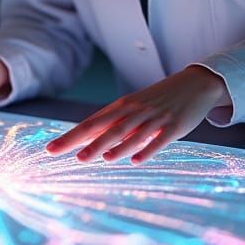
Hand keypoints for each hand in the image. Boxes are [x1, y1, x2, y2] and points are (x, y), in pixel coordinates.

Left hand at [45, 66, 232, 164]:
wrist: (195, 84)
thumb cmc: (159, 100)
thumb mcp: (134, 109)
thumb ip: (114, 125)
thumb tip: (89, 141)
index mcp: (121, 107)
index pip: (91, 124)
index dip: (70, 137)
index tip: (50, 149)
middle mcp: (134, 111)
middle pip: (103, 128)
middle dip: (80, 142)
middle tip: (58, 153)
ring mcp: (153, 118)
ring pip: (128, 134)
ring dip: (109, 147)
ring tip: (90, 159)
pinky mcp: (173, 126)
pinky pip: (158, 139)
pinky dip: (146, 149)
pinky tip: (135, 161)